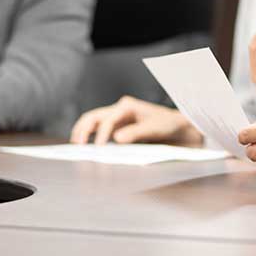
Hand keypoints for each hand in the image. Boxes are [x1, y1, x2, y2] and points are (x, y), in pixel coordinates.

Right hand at [70, 96, 203, 145]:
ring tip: (76, 145)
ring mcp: (117, 119)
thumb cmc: (168, 125)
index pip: (108, 120)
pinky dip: (90, 137)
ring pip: (93, 122)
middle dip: (83, 129)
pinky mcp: (117, 128)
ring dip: (83, 132)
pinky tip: (85, 146)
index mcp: (127, 106)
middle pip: (94, 117)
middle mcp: (119, 110)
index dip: (102, 134)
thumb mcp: (154, 128)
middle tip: (77, 145)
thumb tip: (116, 138)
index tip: (99, 149)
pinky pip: (99, 130)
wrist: (178, 129)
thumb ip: (136, 133)